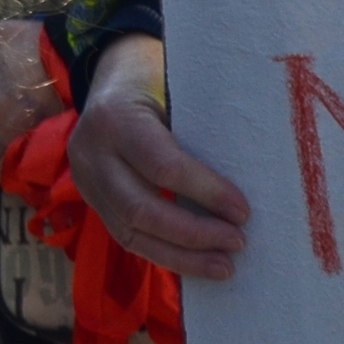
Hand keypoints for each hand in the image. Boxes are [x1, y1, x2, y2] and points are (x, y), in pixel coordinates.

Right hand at [69, 34, 251, 280]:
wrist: (112, 77)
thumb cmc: (160, 79)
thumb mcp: (179, 89)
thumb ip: (203, 126)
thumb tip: (258, 170)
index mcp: (117, 119)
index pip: (164, 167)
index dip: (206, 193)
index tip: (244, 211)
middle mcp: (92, 153)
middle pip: (140, 209)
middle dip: (193, 233)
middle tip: (238, 243)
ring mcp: (85, 180)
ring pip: (128, 232)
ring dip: (179, 255)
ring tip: (222, 266)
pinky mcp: (90, 199)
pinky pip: (124, 235)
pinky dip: (162, 252)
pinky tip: (195, 262)